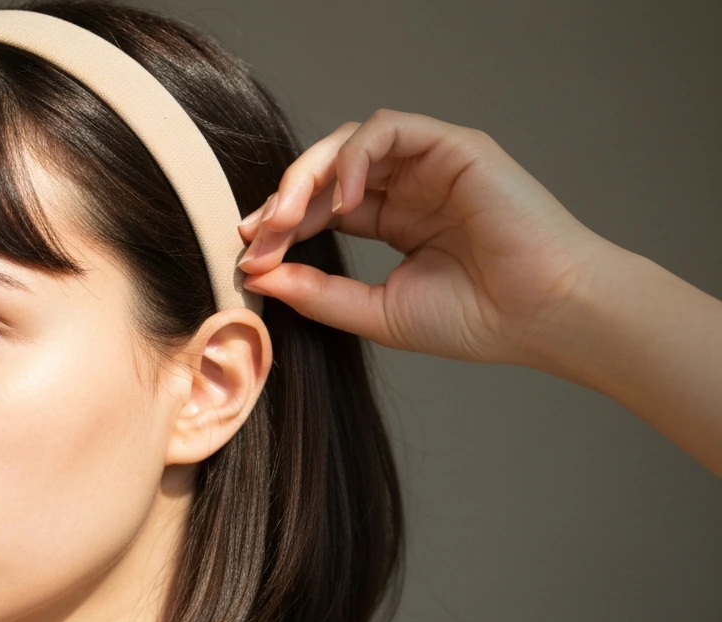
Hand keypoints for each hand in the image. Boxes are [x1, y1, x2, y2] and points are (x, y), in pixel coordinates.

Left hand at [237, 109, 613, 367]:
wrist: (542, 316)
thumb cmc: (475, 319)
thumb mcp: (377, 311)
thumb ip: (318, 293)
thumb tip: (258, 276)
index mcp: (394, 220)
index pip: (321, 208)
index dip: (281, 227)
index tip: (250, 257)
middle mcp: (409, 187)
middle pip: (326, 173)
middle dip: (282, 202)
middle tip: (255, 235)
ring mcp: (430, 164)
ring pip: (348, 144)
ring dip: (306, 176)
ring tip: (284, 218)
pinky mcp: (453, 146)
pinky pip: (387, 130)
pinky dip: (354, 157)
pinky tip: (341, 201)